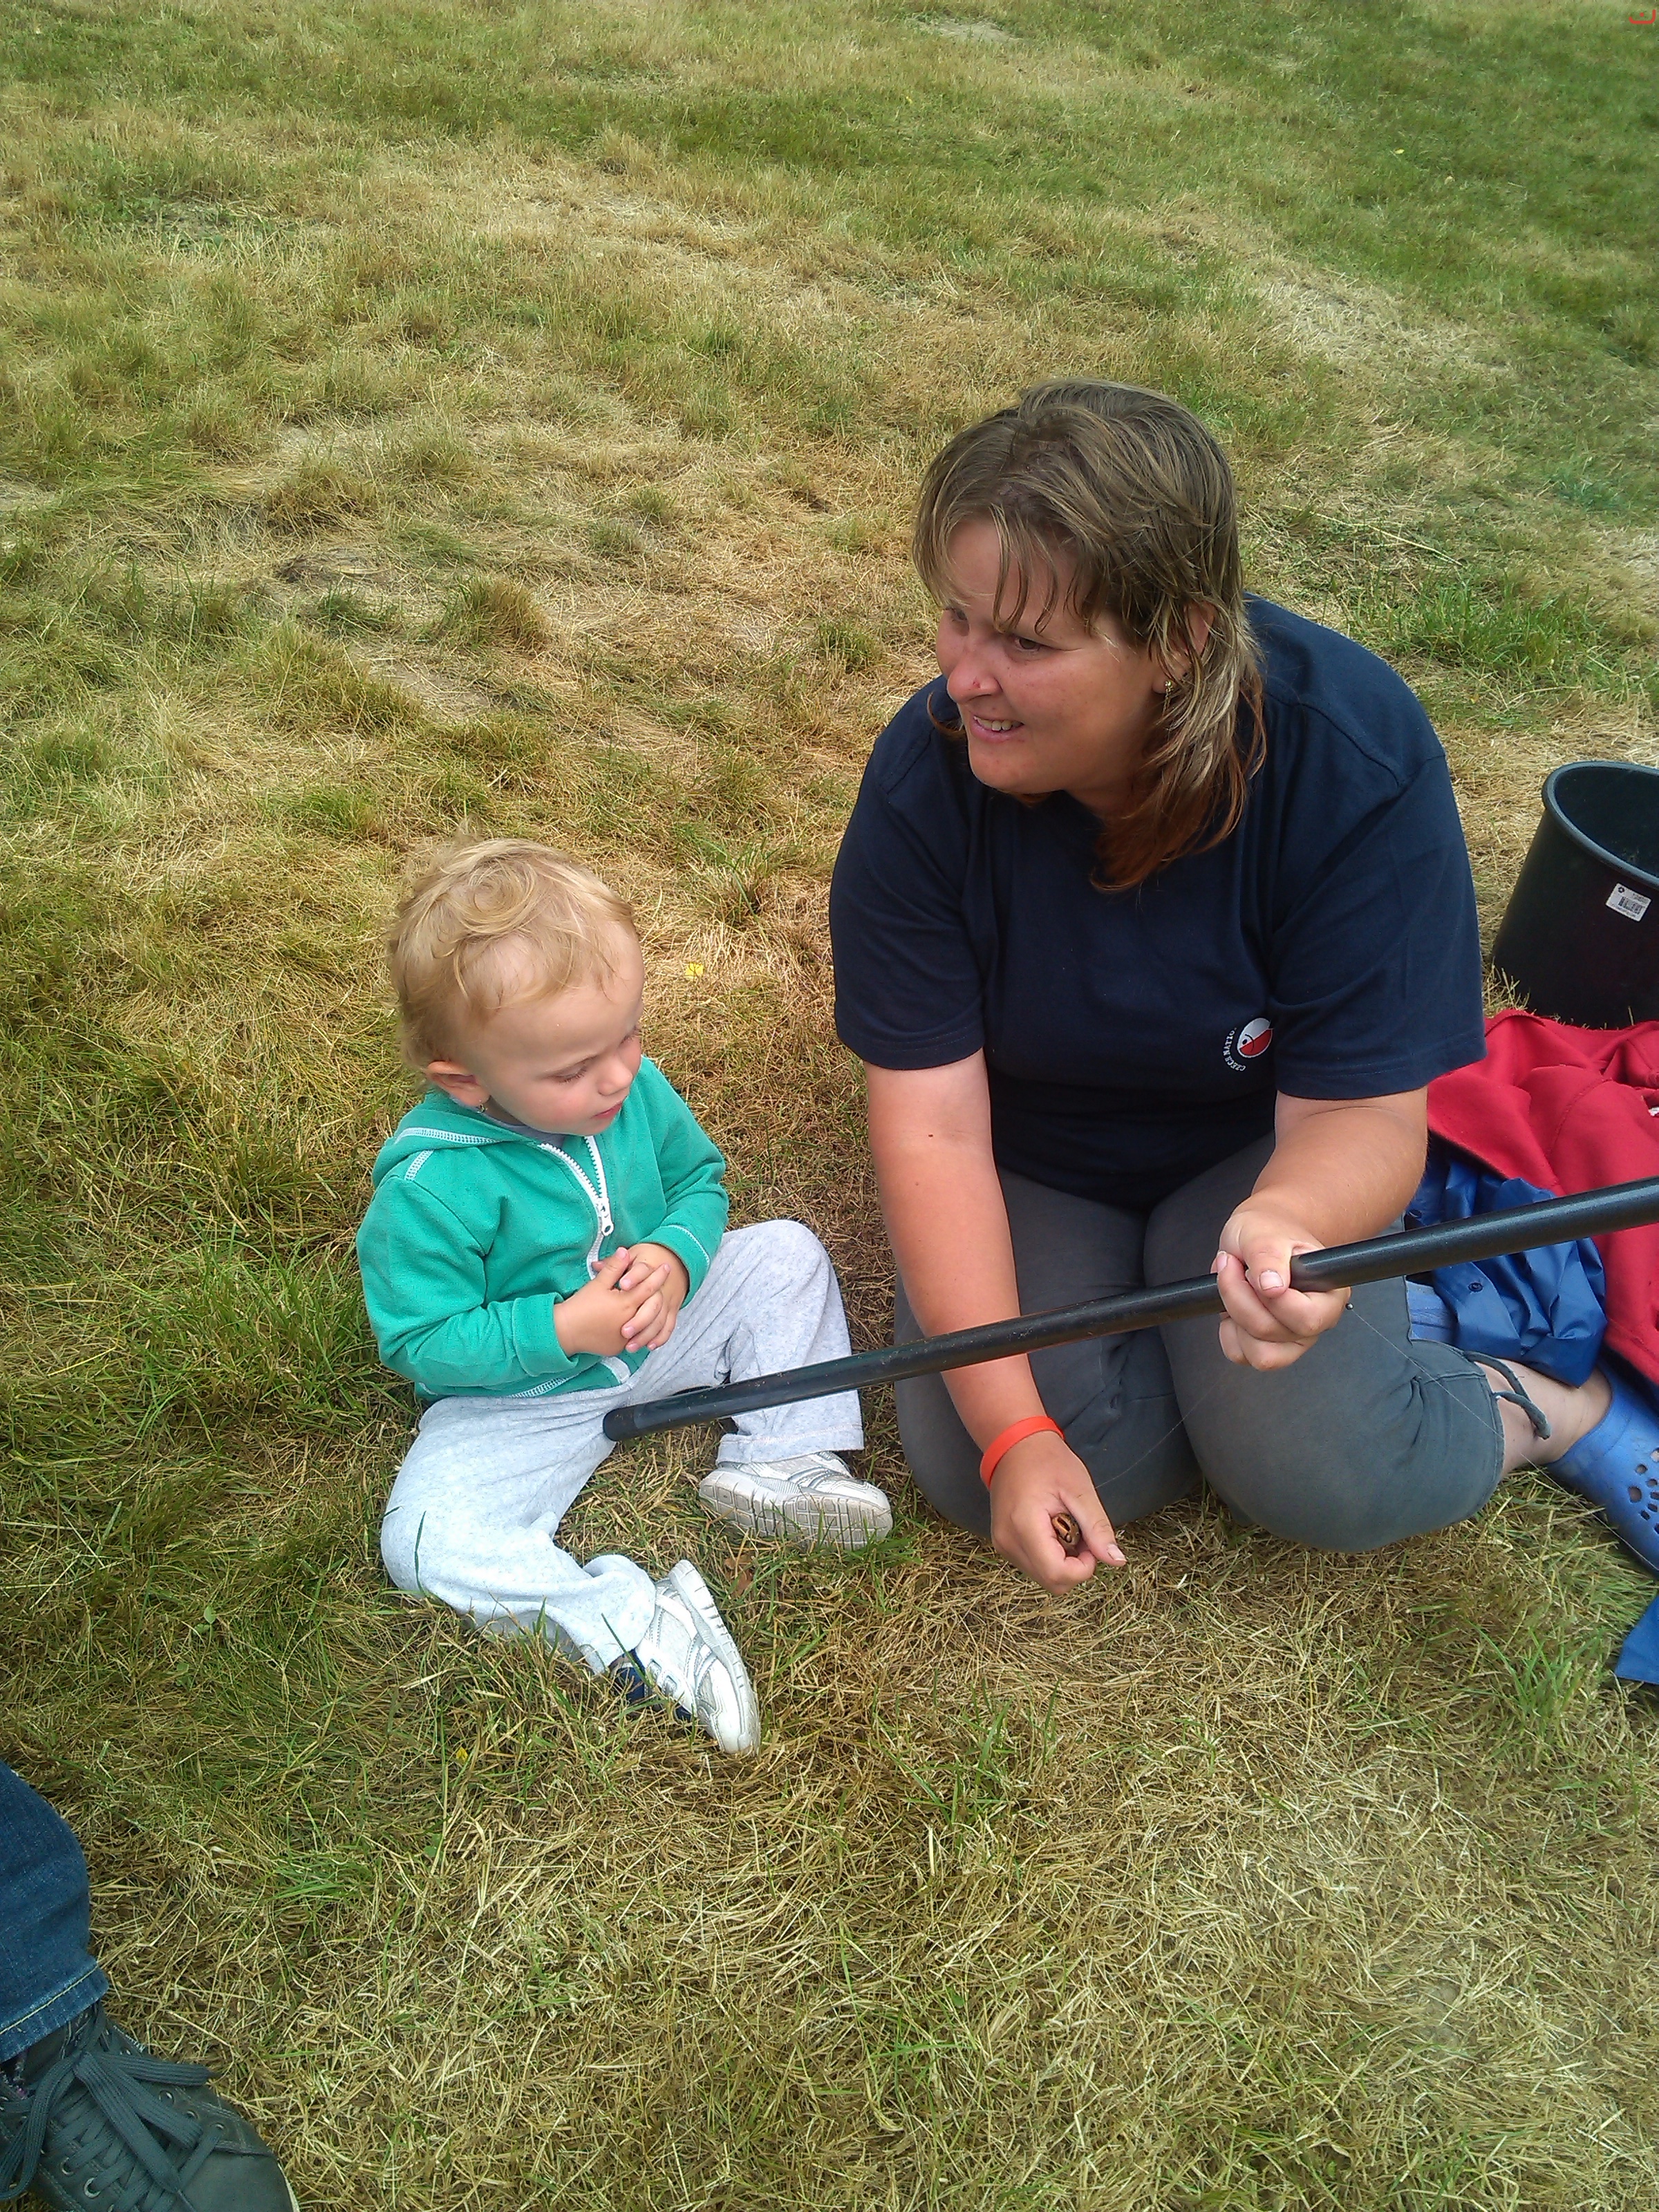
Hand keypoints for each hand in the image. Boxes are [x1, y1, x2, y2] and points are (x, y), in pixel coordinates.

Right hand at [554, 1246, 670, 1357]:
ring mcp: (626, 1337)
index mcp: (626, 1303)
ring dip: (654, 1312)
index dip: (658, 1275)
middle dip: (660, 1292)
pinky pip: (636, 1337)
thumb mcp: (597, 1284)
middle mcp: (630, 1321)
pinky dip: (641, 1329)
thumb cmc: (581, 1306)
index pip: (649, 1287)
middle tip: (664, 1282)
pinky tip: (643, 1320)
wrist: (565, 1331)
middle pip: (654, 1306)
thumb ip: (614, 1267)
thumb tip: (625, 1251)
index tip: (665, 1267)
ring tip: (656, 1301)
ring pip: (649, 1324)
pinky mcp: (619, 1347)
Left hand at [615, 1241, 688, 1351]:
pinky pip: (669, 1326)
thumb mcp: (631, 1257)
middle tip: (624, 1331)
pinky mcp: (672, 1310)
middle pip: (653, 1303)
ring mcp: (668, 1300)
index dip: (632, 1277)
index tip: (622, 1285)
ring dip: (646, 1333)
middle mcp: (660, 1287)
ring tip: (630, 1345)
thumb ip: (613, 1265)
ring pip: (660, 1319)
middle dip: (639, 1319)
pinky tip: (649, 1346)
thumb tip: (595, 1266)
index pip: (642, 1271)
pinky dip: (660, 1337)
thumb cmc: (647, 1260)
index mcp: (649, 1269)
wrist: (672, 1263)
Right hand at [987, 1429, 1125, 1594]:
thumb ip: (1097, 1528)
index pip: (1057, 1574)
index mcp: (1024, 1526)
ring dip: (1063, 1562)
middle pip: (1051, 1582)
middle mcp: (1008, 1542)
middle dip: (1075, 1566)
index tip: (1090, 1543)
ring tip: (1066, 1528)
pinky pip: (1034, 1566)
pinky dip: (1050, 1556)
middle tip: (1081, 1534)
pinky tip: (1053, 1530)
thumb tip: (1116, 1561)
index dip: (1083, 1568)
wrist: (1014, 1444)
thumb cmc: (1048, 1461)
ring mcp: (1002, 1545)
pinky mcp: (1003, 1544)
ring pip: (1043, 1577)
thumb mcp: (1080, 1489)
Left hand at [1212, 1199, 1350, 1370]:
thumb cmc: (1269, 1231)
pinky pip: (1242, 1356)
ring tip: (1235, 1288)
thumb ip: (1268, 1256)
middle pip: (1274, 1333)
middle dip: (1241, 1301)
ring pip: (1260, 1355)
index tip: (1251, 1271)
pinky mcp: (1268, 1348)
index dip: (1270, 1299)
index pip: (1306, 1317)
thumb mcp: (1264, 1234)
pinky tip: (1233, 1307)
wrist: (1258, 1235)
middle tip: (1233, 1269)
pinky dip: (1229, 1333)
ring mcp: (1292, 1339)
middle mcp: (1316, 1322)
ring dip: (1235, 1318)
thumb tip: (1273, 1287)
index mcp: (1330, 1294)